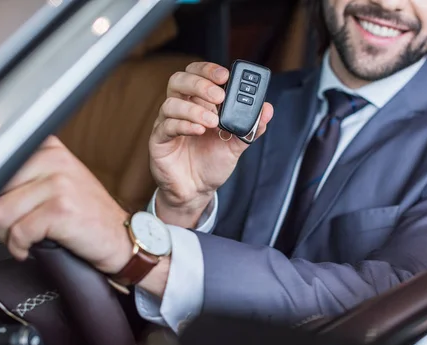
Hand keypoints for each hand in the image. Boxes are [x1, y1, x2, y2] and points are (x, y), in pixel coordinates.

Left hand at [0, 136, 130, 274]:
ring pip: (0, 213)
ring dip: (6, 235)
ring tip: (23, 240)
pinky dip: (19, 247)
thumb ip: (27, 178)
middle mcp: (54, 161)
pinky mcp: (60, 210)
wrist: (122, 238)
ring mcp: (59, 184)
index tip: (2, 209)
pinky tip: (31, 248)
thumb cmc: (89, 215)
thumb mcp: (61, 183)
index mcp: (50, 149)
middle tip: (14, 229)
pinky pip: (19, 232)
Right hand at [150, 62, 273, 227]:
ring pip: (171, 103)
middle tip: (219, 96)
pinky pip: (166, 126)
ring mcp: (166, 124)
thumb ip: (250, 127)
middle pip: (179, 81)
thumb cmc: (212, 163)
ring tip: (213, 121)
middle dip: (200, 84)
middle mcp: (180, 109)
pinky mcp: (159, 141)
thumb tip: (267, 110)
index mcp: (197, 103)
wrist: (197, 191)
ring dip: (194, 109)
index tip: (225, 75)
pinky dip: (184, 125)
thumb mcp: (236, 145)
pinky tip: (198, 130)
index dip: (208, 70)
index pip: (196, 74)